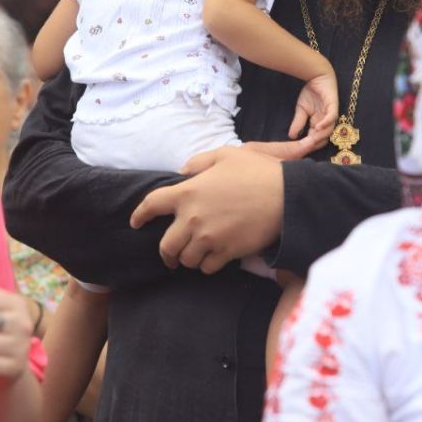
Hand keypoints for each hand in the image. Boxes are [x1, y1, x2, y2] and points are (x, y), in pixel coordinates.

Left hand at [130, 146, 283, 273]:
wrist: (286, 197)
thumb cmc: (257, 172)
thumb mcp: (226, 155)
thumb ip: (199, 162)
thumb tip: (184, 172)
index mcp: (188, 192)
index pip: (152, 205)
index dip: (140, 215)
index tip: (135, 222)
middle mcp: (192, 218)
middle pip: (166, 246)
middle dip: (166, 253)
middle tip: (171, 255)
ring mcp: (209, 238)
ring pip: (186, 259)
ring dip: (189, 258)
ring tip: (197, 253)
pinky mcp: (226, 253)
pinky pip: (207, 267)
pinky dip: (208, 265)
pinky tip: (214, 257)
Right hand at [288, 71, 337, 146]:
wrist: (316, 76)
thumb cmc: (311, 92)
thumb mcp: (301, 109)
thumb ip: (298, 122)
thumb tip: (291, 136)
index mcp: (319, 122)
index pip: (316, 138)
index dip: (310, 144)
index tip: (300, 149)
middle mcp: (326, 121)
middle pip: (324, 137)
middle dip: (316, 143)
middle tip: (306, 146)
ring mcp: (330, 114)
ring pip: (329, 129)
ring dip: (321, 135)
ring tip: (312, 139)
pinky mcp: (333, 106)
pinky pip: (332, 117)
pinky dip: (325, 123)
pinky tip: (317, 127)